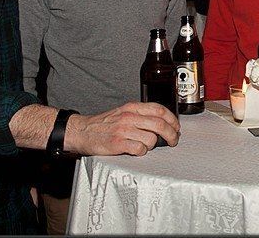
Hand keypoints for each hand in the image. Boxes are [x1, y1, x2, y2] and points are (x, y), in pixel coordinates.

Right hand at [66, 102, 180, 155]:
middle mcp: (129, 117)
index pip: (159, 109)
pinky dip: (141, 152)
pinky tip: (136, 150)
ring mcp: (123, 130)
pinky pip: (139, 149)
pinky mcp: (117, 143)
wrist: (81, 131)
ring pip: (151, 138)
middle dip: (171, 135)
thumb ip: (140, 115)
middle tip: (173, 141)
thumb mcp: (123, 112)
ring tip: (145, 146)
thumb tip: (162, 122)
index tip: (176, 127)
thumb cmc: (103, 124)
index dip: (172, 119)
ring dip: (152, 145)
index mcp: (132, 108)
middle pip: (160, 124)